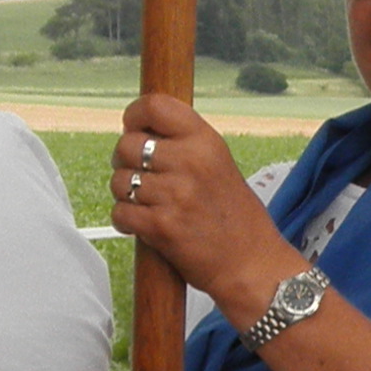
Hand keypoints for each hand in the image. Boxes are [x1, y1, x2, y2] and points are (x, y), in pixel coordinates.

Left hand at [109, 92, 290, 306]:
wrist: (251, 264)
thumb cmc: (235, 217)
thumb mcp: (219, 164)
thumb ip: (184, 145)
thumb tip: (139, 130)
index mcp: (205, 142)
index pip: (155, 106)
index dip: (134, 116)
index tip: (135, 129)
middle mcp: (190, 162)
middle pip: (126, 145)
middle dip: (125, 162)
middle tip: (141, 176)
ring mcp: (174, 195)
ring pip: (119, 181)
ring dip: (126, 194)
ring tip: (148, 204)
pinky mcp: (161, 226)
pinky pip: (120, 212)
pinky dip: (126, 220)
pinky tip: (145, 224)